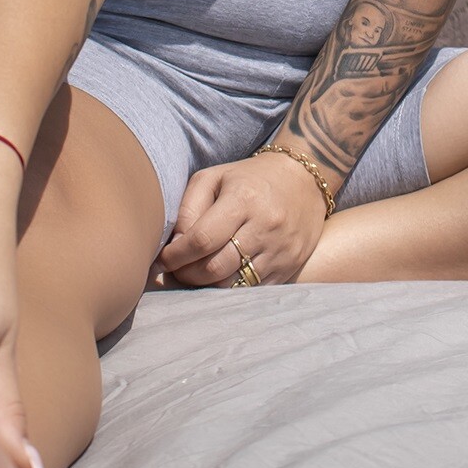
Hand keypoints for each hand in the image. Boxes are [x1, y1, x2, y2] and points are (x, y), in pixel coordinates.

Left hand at [156, 148, 329, 287]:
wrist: (303, 180)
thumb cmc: (249, 178)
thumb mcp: (214, 178)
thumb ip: (188, 208)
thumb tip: (174, 245)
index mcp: (243, 199)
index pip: (201, 239)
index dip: (176, 255)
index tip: (163, 259)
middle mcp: (265, 226)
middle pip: (215, 267)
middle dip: (187, 274)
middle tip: (177, 270)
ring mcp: (280, 249)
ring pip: (232, 284)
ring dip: (206, 285)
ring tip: (196, 274)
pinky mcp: (290, 266)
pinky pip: (252, 289)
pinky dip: (231, 288)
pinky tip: (221, 276)